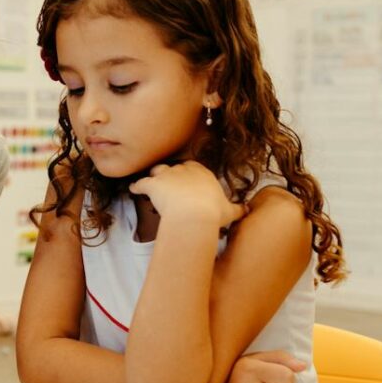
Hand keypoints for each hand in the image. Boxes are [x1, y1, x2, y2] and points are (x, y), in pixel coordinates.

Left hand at [129, 161, 246, 227]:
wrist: (194, 215)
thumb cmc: (213, 213)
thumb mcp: (229, 211)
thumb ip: (238, 209)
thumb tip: (248, 209)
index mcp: (202, 173)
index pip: (193, 167)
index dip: (188, 174)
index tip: (187, 181)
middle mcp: (184, 170)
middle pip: (174, 167)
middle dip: (171, 174)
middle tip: (169, 184)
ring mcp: (167, 175)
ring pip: (157, 170)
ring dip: (154, 176)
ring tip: (152, 183)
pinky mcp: (153, 184)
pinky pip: (141, 183)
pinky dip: (136, 186)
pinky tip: (133, 189)